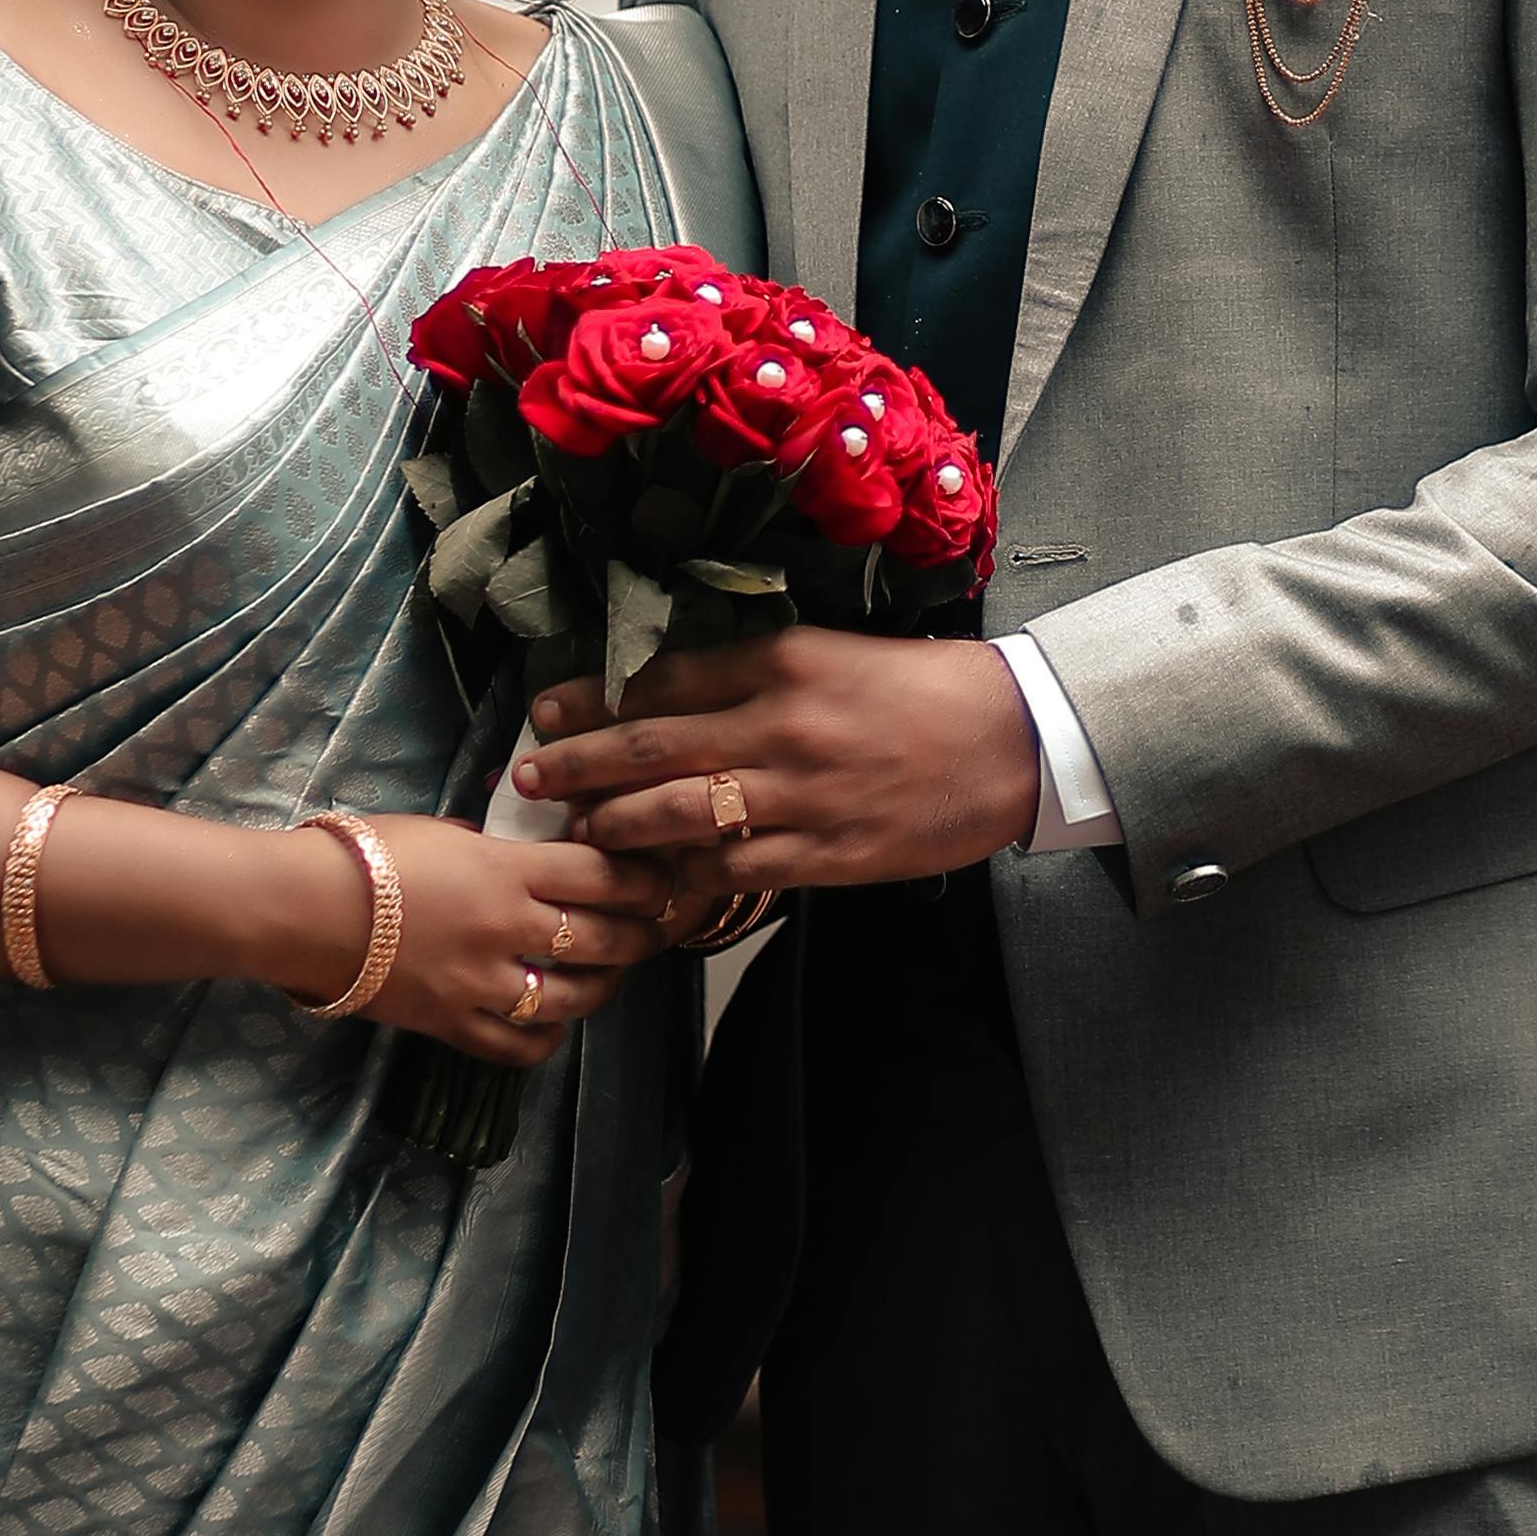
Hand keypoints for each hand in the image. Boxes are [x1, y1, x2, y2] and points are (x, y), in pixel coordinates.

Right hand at [352, 819, 679, 1068]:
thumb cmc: (367, 854)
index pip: (604, 875)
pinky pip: (520, 1045)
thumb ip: (496, 846)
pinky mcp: (454, 1025)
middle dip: (643, 934)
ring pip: (574, 997)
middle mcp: (506, 928)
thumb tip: (528, 851)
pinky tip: (553, 1021)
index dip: (646, 880)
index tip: (663, 880)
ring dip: (605, 987)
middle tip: (657, 928)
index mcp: (506, 870)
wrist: (302, 911)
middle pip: (604, 938)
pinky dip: (547, 1036)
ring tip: (611, 975)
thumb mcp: (444, 830)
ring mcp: (481, 984)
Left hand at [514, 628, 1040, 893]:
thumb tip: (665, 694)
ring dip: (615, 826)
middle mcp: (780, 726)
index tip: (544, 709)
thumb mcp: (831, 654)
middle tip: (528, 778)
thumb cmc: (918, 689)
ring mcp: (801, 796)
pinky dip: (685, 877)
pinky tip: (655, 880)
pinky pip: (732, 872)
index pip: (663, 679)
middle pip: (651, 748)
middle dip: (578, 765)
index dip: (593, 699)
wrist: (1008, 739)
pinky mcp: (825, 856)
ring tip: (576, 832)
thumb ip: (754, 674)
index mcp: (782, 662)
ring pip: (678, 816)